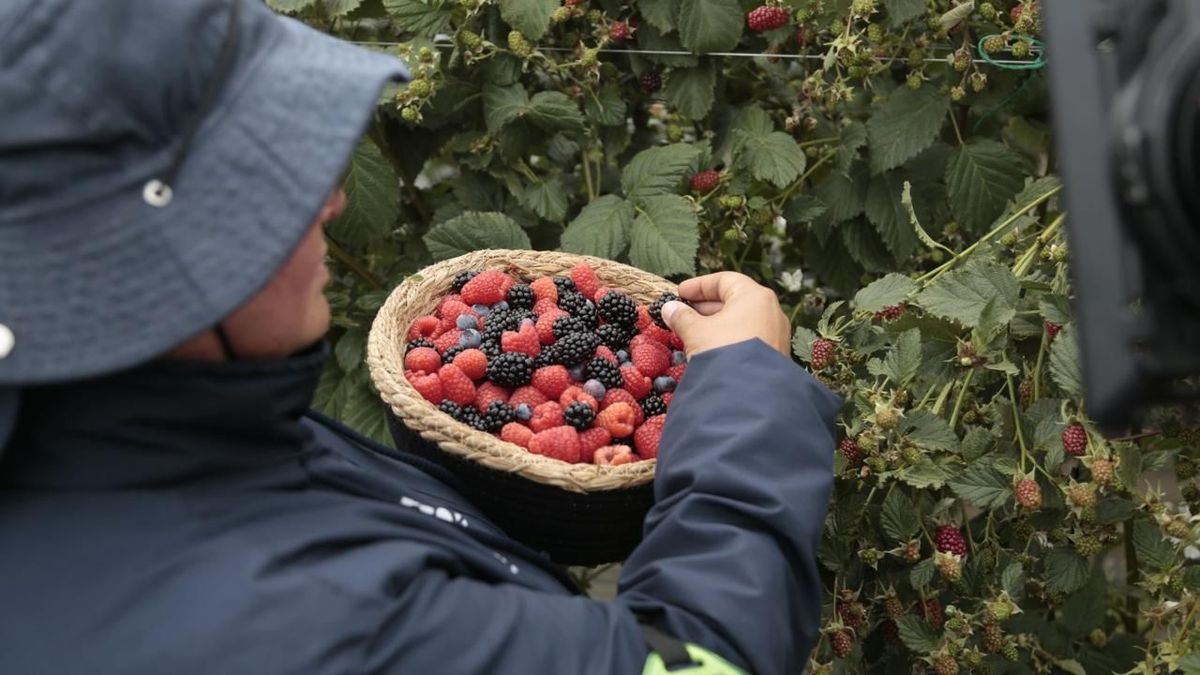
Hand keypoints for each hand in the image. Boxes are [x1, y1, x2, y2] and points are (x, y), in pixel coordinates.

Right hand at [661, 272, 791, 357]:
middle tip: (683, 312)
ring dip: (715, 324)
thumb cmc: (723, 351)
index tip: (679, 292)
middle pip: (734, 300)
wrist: (749, 394)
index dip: (699, 285)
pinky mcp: (775, 355)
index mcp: (754, 296)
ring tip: (692, 331)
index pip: (724, 280)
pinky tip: (710, 348)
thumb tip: (669, 308)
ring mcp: (776, 334)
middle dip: (705, 306)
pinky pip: (749, 338)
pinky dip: (729, 338)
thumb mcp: (696, 332)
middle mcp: (771, 311)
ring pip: (741, 321)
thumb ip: (681, 317)